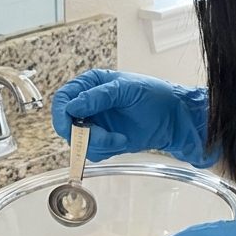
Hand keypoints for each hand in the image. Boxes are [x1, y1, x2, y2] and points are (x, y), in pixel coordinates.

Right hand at [51, 69, 216, 165]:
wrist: (174, 118)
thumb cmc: (155, 96)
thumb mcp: (127, 89)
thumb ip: (100, 96)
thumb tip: (73, 106)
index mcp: (92, 84)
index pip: (64, 98)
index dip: (62, 113)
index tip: (70, 125)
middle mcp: (89, 104)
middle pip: (66, 123)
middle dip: (82, 134)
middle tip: (100, 136)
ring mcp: (96, 123)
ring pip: (78, 141)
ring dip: (97, 143)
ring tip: (119, 138)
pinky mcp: (104, 140)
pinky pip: (91, 152)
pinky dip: (105, 150)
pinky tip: (122, 141)